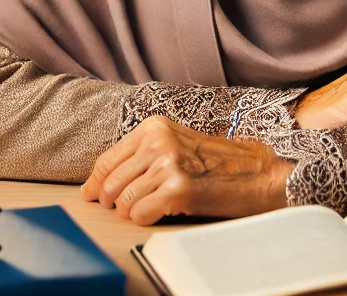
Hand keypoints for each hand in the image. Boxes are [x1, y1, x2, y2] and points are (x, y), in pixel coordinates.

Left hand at [81, 116, 292, 224]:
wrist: (255, 171)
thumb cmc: (216, 160)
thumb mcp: (175, 144)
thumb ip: (141, 155)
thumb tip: (100, 182)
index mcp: (154, 127)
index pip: (107, 160)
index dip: (95, 183)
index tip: (92, 195)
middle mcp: (158, 142)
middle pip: (110, 183)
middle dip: (111, 201)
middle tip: (121, 208)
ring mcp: (168, 164)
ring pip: (123, 201)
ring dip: (131, 211)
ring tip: (149, 207)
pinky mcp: (178, 189)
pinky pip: (140, 214)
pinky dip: (144, 219)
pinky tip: (160, 212)